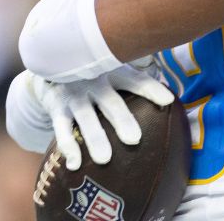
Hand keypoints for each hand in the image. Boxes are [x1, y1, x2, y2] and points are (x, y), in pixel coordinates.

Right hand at [5, 66, 175, 169]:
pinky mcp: (58, 108)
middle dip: (121, 120)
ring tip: (105, 159)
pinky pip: (62, 129)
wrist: (52, 59)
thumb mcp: (116, 68)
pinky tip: (75, 164)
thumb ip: (139, 81)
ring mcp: (75, 96)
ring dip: (94, 138)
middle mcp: (94, 82)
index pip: (136, 81)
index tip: (168, 101)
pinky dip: (68, 146)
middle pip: (111, 103)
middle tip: (134, 139)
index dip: (151, 89)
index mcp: (113, 71)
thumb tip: (172, 99)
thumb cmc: (96, 70)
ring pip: (86, 119)